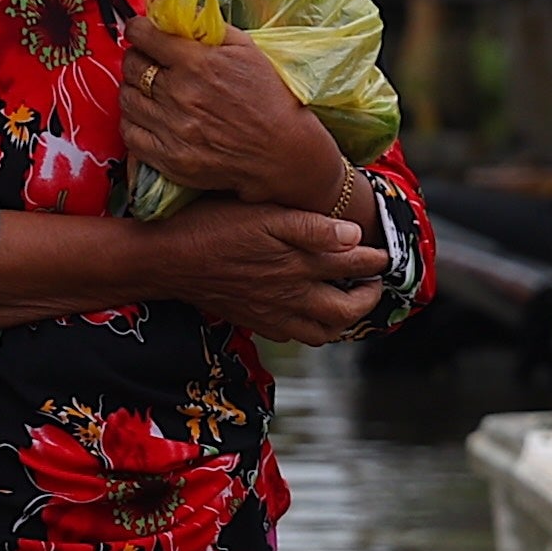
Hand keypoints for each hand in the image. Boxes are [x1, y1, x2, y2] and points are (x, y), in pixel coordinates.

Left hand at [128, 17, 361, 218]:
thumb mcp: (246, 49)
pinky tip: (148, 116)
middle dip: (137, 58)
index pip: (143, 36)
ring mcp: (171, 128)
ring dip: (134, 89)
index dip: (137, 30)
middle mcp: (179, 94)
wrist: (281, 151)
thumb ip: (209, 26)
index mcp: (197, 63)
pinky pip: (130, 134)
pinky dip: (134, 122)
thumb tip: (177, 11)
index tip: (140, 32)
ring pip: (127, 99)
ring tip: (149, 90)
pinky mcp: (169, 158)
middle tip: (148, 61)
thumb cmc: (268, 98)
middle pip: (130, 66)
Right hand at [147, 199, 388, 346]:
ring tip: (348, 301)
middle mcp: (291, 295)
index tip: (384, 252)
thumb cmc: (212, 227)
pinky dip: (312, 329)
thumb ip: (312, 228)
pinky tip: (309, 312)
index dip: (375, 260)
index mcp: (300, 265)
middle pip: (345, 312)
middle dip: (367, 299)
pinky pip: (294, 336)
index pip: (354, 267)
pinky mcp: (254, 320)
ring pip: (322, 332)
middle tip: (373, 283)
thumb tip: (354, 236)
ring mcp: (273, 313)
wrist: (168, 259)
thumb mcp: (264, 214)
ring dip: (342, 319)